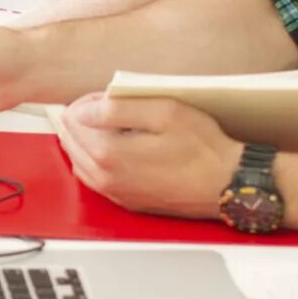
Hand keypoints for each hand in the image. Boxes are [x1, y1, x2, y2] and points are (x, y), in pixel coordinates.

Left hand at [56, 93, 240, 219]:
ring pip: (79, 162)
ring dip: (84, 141)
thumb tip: (83, 110)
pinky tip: (111, 150)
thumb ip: (117, 108)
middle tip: (102, 107)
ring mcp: (115, 193)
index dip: (86, 102)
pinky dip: (94, 161)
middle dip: (80, 121)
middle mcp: (106, 178)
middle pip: (70, 142)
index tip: (105, 97)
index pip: (74, 120)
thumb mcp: (164, 112)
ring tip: (104, 125)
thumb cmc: (203, 148)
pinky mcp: (127, 202)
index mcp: (109, 154)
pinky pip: (95, 179)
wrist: (228, 185)